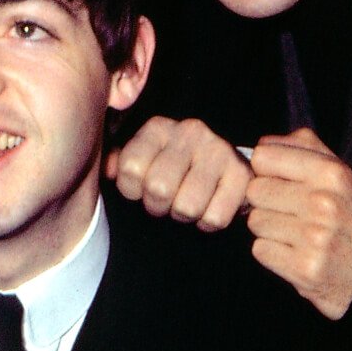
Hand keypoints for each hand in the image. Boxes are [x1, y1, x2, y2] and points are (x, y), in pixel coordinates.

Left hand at [106, 116, 251, 231]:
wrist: (223, 169)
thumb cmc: (174, 169)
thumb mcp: (143, 160)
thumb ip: (121, 163)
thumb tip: (109, 169)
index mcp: (159, 127)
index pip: (130, 169)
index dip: (132, 190)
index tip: (142, 189)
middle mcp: (190, 131)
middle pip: (159, 189)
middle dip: (159, 207)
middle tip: (166, 202)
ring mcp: (219, 150)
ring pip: (187, 206)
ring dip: (184, 216)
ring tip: (187, 204)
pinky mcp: (242, 174)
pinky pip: (215, 217)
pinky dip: (207, 223)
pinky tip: (208, 208)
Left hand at [245, 127, 351, 319]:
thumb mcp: (341, 174)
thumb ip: (304, 148)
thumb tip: (262, 143)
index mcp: (330, 173)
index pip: (263, 157)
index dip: (266, 170)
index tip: (279, 181)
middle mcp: (322, 202)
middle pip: (255, 190)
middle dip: (266, 201)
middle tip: (289, 212)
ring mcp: (313, 237)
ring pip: (255, 221)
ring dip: (269, 229)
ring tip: (294, 233)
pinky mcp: (303, 267)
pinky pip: (259, 250)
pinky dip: (272, 253)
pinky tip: (293, 252)